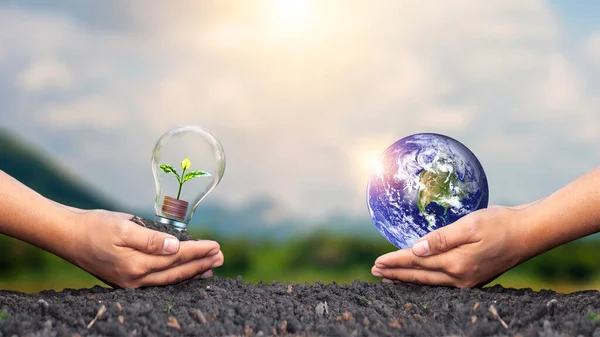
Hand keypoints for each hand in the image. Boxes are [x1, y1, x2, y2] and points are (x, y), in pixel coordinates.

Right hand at [64, 209, 223, 288]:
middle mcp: (135, 279)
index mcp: (136, 264)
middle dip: (201, 264)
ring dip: (192, 273)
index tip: (216, 245)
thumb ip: (151, 238)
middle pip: (177, 272)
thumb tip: (175, 246)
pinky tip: (185, 273)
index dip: (198, 251)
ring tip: (211, 268)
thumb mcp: (124, 227)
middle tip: (221, 257)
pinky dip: (175, 276)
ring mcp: (131, 283)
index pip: (176, 257)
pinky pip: (158, 281)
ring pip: (169, 280)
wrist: (67, 236)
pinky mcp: (127, 281)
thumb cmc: (95, 226)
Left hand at [371, 205, 530, 287]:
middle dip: (395, 274)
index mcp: (456, 262)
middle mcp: (459, 277)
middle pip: (419, 276)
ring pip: (429, 281)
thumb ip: (441, 238)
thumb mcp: (470, 225)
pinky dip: (424, 279)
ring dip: (407, 278)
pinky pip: (441, 282)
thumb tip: (416, 249)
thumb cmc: (500, 224)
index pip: (416, 262)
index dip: (395, 261)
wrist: (529, 233)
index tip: (377, 261)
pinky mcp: (473, 278)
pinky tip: (419, 275)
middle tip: (375, 271)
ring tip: (390, 277)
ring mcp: (467, 281)